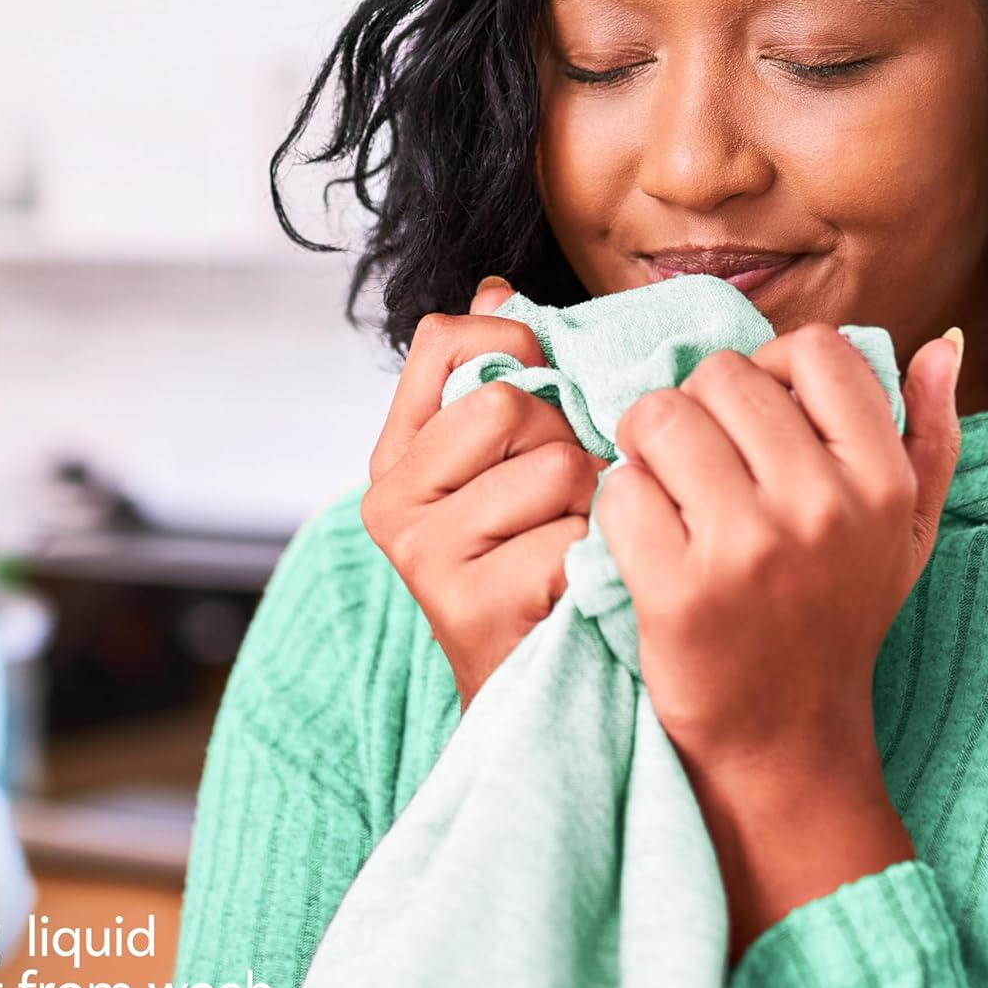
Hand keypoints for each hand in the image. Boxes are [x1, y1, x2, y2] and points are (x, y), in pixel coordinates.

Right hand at [360, 276, 609, 711]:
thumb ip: (496, 381)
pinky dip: (595, 562)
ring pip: (556, 466)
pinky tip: (575, 591)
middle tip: (562, 501)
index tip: (544, 383)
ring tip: (571, 548)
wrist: (531, 700)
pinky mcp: (472, 603)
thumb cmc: (528, 568)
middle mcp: (392, 498)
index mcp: (397, 453)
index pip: (445, 338)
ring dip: (589, 508)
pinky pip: (574, 536)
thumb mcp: (505, 470)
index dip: (513, 344)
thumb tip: (497, 287)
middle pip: (511, 401)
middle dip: (564, 444)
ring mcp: (425, 553)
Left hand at [597, 321, 962, 786]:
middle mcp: (821, 505)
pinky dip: (619, 506)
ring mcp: (747, 547)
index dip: (770, 371)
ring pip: (658, 418)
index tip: (756, 420)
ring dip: (646, 447)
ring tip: (665, 489)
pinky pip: (620, 488)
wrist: (785, 737)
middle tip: (696, 460)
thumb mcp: (906, 533)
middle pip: (719, 377)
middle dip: (696, 409)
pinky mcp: (677, 588)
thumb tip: (940, 348)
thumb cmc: (836, 619)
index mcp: (881, 481)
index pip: (814, 351)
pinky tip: (645, 537)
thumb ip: (930, 436)